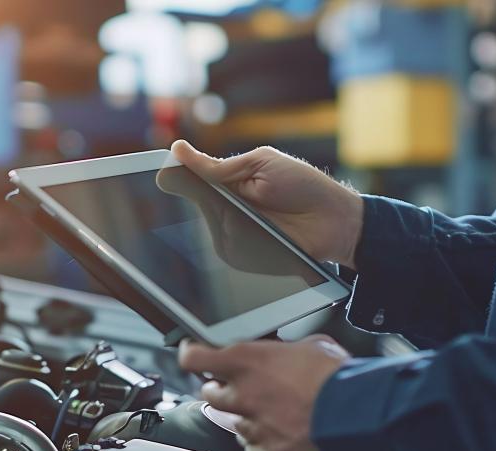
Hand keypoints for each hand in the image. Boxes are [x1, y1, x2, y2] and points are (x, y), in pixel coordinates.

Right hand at [170, 140, 364, 269]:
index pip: (194, 177)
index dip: (177, 176)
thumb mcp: (260, 164)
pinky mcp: (241, 255)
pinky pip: (223, 249)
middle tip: (216, 192)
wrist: (335, 221)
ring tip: (245, 212)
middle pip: (195, 203)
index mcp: (231, 180)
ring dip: (217, 218)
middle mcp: (228, 207)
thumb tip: (177, 150)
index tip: (160, 175)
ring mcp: (233, 231)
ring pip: (207, 226)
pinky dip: (229, 239)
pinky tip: (244, 232)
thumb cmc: (303, 186)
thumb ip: (218, 166)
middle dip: (197, 196)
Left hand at [178, 335, 350, 450]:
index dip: (192, 356)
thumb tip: (288, 351)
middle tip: (241, 388)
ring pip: (235, 424)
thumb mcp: (313, 345)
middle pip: (210, 394)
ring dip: (248, 418)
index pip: (195, 358)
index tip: (193, 355)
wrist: (359, 416)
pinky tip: (280, 438)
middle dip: (222, 390)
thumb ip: (287, 350)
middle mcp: (243, 395)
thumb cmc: (339, 379)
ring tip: (276, 414)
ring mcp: (253, 427)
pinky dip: (262, 447)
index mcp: (248, 362)